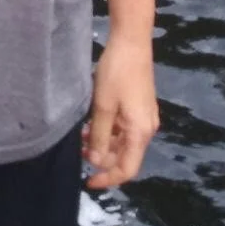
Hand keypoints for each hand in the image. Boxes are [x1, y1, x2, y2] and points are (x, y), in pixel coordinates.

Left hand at [83, 33, 158, 190]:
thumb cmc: (116, 73)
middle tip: (77, 151)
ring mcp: (144, 117)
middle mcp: (146, 129)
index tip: (88, 182)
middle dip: (102, 159)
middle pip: (125, 157)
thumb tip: (95, 160)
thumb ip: (98, 136)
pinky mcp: (139, 107)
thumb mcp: (102, 106)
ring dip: (103, 144)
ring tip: (80, 136)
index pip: (127, 169)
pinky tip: (91, 123)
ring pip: (123, 143)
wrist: (131, 43)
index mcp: (140, 132)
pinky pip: (124, 129)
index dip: (108, 179)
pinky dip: (108, 132)